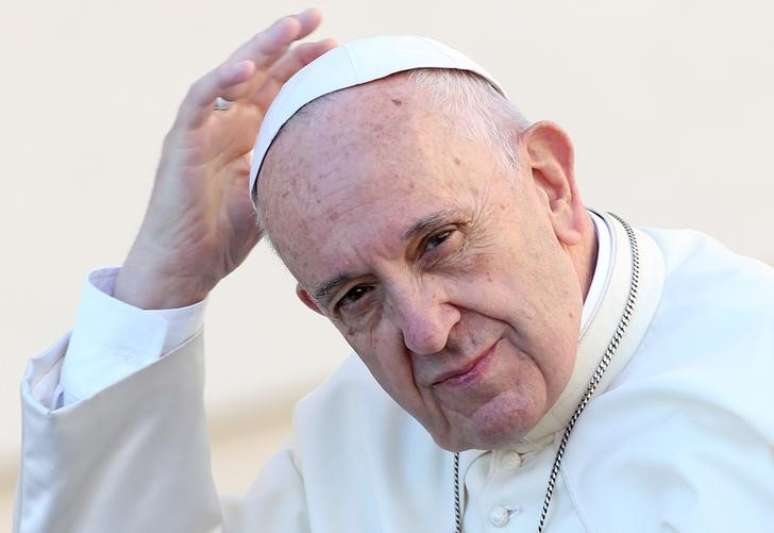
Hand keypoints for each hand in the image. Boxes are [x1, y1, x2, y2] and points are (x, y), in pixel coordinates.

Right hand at [114, 9, 334, 308]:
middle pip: (260, 74)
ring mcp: (202, 130)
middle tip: (319, 17)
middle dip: (289, 44)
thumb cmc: (222, 239)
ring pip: (231, 76)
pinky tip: (247, 66)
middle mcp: (226, 126)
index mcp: (248, 137)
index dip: (304, 69)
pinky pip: (199, 102)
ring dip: (260, 49)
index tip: (337, 51)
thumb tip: (332, 163)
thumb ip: (287, 173)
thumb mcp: (268, 199)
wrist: (184, 269)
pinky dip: (221, 82)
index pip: (278, 91)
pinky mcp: (181, 143)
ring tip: (291, 26)